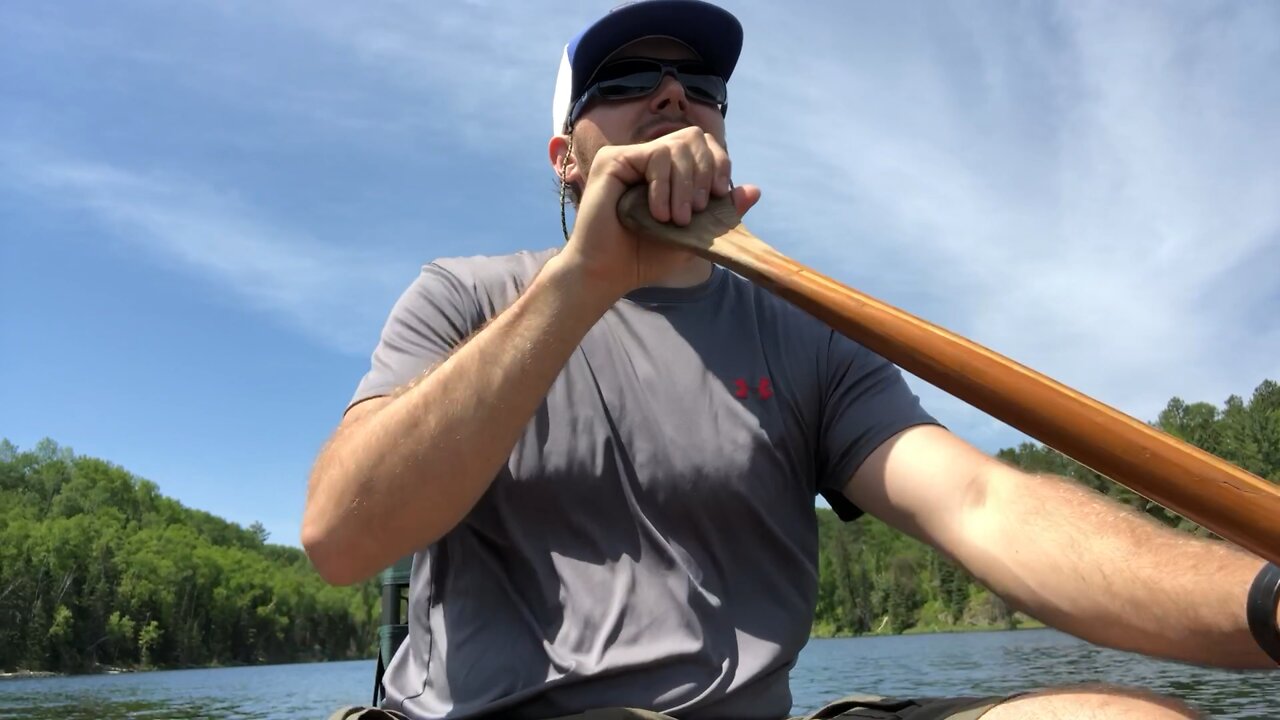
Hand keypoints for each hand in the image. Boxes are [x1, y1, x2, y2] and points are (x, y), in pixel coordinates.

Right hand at [562, 126, 760, 296]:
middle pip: (693, 137)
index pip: (702, 145)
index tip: (720, 194)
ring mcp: (628, 156)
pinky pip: (655, 155)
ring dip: (683, 186)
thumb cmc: (645, 257)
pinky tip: (657, 214)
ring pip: (676, 145)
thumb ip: (721, 213)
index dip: (718, 162)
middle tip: (695, 211)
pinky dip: (663, 185)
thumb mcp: (694, 234)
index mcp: (667, 171)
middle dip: (704, 172)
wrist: (608, 273)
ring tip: (675, 220)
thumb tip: (755, 190)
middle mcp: (647, 158)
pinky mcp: (612, 160)